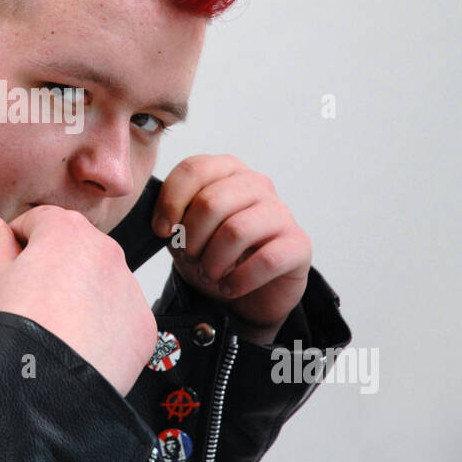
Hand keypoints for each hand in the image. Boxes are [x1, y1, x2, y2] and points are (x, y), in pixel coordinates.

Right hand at [0, 205, 157, 397]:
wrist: (50, 380)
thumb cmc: (22, 326)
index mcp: (67, 230)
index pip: (38, 221)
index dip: (18, 242)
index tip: (9, 264)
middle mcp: (107, 250)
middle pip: (73, 249)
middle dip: (53, 267)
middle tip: (31, 299)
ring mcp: (129, 287)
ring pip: (100, 282)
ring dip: (82, 294)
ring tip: (56, 325)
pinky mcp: (143, 322)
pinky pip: (121, 316)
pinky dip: (104, 325)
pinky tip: (80, 342)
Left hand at [150, 154, 310, 340]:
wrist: (246, 291)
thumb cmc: (213, 253)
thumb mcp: (183, 231)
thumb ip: (171, 215)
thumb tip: (163, 222)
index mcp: (226, 170)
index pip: (194, 169)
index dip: (171, 202)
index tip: (162, 231)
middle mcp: (256, 184)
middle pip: (211, 202)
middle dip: (191, 238)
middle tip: (190, 257)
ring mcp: (281, 212)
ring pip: (236, 231)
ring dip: (213, 261)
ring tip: (210, 274)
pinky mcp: (298, 244)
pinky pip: (266, 260)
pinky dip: (239, 280)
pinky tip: (230, 288)